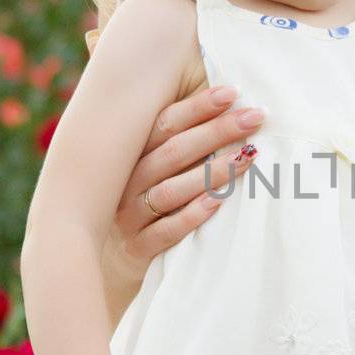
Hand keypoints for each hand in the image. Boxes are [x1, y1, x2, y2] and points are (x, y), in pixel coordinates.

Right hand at [87, 35, 263, 297]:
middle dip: (216, 131)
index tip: (232, 92)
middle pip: (172, 152)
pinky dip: (192, 215)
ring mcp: (127, 216)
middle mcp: (123, 182)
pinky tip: (218, 202)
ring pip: (170, 190)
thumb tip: (213, 95)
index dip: (197, 107)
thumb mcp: (145, 166)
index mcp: (127, 154)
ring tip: (248, 157)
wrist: (100, 261)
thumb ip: (172, 136)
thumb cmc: (138, 202)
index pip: (163, 123)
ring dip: (211, 172)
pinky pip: (165, 231)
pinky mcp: (136, 248)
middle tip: (254, 117)